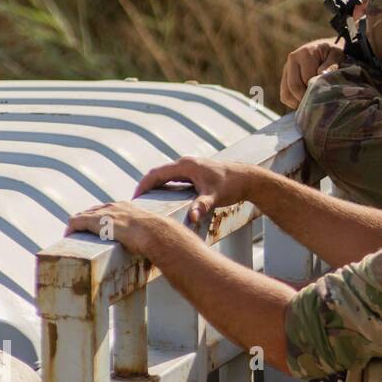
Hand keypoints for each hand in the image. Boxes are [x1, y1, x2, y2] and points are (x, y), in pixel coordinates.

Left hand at [65, 201, 174, 257]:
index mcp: (128, 207)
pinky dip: (71, 229)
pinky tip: (68, 237)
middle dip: (86, 221)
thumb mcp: (154, 232)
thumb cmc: (160, 236)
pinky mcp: (96, 221)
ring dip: (78, 226)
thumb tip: (159, 250)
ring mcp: (104, 213)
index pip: (109, 209)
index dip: (101, 219)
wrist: (156, 233)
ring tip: (74, 238)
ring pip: (83, 215)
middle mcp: (114, 207)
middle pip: (93, 210)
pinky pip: (76, 222)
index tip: (99, 229)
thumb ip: (151, 237)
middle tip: (83, 235)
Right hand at [133, 156, 253, 223]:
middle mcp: (186, 164)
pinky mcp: (194, 173)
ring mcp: (190, 167)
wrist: (248, 178)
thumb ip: (202, 206)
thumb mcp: (215, 196)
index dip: (142, 186)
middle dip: (145, 188)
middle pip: (158, 175)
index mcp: (186, 166)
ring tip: (144, 204)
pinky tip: (162, 201)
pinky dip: (164, 188)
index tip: (133, 200)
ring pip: (165, 177)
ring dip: (154, 188)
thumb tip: (193, 217)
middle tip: (134, 205)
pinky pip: (173, 180)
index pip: (156, 174)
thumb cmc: (232, 185)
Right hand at [280, 37, 343, 107]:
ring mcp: (287, 68)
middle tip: (318, 105)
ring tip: (311, 105)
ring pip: (286, 93)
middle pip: (294, 86)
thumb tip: (321, 75)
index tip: (325, 98)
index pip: (306, 79)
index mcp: (305, 53)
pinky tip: (305, 102)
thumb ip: (331, 65)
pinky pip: (284, 94)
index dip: (315, 91)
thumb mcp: (337, 55)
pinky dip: (293, 102)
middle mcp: (292, 60)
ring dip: (298, 102)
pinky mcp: (285, 76)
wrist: (325, 47)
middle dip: (306, 98)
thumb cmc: (332, 52)